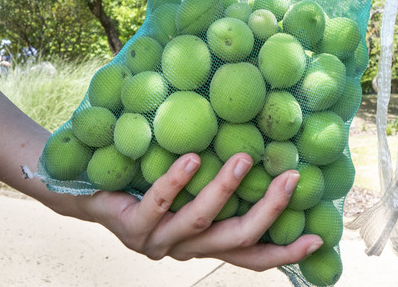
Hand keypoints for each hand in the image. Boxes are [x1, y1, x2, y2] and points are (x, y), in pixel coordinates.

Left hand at [68, 151, 321, 268]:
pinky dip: (176, 181)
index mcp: (200, 244)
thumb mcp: (185, 184)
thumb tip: (261, 142)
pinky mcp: (130, 226)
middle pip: (234, 241)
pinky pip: (158, 202)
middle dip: (267, 213)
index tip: (318, 239)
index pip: (249, 256)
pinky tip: (191, 158)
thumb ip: (216, 178)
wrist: (80, 190)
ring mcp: (155, 241)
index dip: (283, 252)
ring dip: (224, 190)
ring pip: (198, 222)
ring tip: (243, 158)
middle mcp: (182, 249)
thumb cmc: (140, 180)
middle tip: (291, 179)